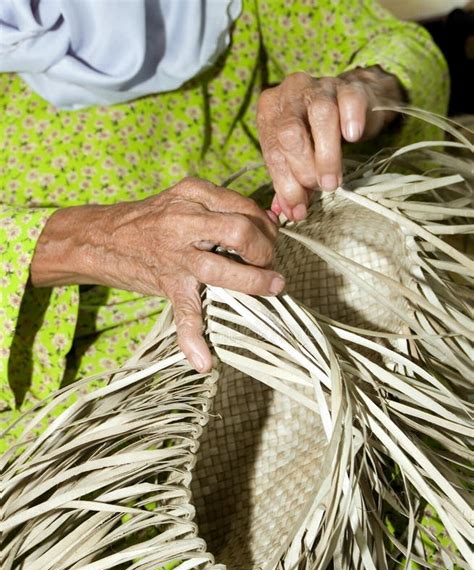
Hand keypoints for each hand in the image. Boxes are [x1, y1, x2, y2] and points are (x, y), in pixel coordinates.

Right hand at [30, 178, 282, 371]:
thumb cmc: (151, 220)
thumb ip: (220, 209)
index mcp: (193, 195)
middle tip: (269, 262)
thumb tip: (265, 226)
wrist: (100, 238)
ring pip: (222, 269)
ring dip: (255, 281)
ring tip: (271, 287)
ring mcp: (175, 255)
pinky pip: (183, 313)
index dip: (266, 226)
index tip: (270, 238)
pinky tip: (203, 360)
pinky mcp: (167, 283)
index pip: (245, 207)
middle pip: (241, 232)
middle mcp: (185, 221)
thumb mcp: (185, 200)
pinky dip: (193, 339)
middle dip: (265, 250)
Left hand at [257, 66, 403, 219]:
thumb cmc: (317, 134)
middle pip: (290, 133)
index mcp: (270, 112)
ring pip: (320, 116)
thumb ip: (290, 183)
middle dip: (303, 169)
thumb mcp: (297, 159)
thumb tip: (290, 213)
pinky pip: (350, 99)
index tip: (299, 210)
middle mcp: (291, 94)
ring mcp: (320, 87)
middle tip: (319, 189)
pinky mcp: (350, 85)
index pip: (273, 151)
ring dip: (327, 155)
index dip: (285, 185)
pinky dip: (350, 119)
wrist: (353, 102)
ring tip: (333, 181)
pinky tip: (352, 137)